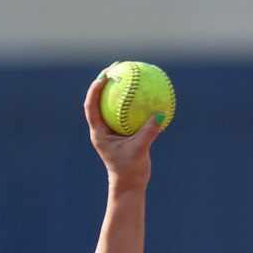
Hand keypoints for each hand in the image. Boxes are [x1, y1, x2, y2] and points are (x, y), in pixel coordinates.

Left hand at [84, 74, 165, 190]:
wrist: (130, 186)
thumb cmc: (130, 171)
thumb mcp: (139, 151)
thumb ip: (148, 133)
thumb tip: (161, 115)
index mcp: (99, 132)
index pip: (91, 106)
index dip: (94, 89)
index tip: (104, 76)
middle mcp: (103, 129)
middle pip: (99, 100)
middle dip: (105, 81)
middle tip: (116, 66)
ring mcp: (112, 131)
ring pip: (113, 105)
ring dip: (119, 89)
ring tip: (128, 73)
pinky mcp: (123, 133)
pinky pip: (128, 113)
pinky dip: (135, 103)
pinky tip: (146, 92)